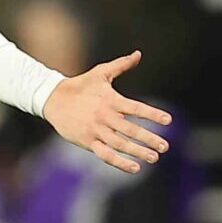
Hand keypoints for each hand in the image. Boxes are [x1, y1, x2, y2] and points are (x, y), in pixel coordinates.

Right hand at [43, 51, 173, 173]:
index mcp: (111, 100)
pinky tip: (135, 168)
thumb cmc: (80, 85)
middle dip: (149, 138)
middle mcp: (105, 116)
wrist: (53, 99)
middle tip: (165, 146)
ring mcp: (96, 130)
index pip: (136, 108)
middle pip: (130, 129)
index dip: (152, 114)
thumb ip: (121, 65)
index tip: (168, 121)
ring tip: (154, 158)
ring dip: (138, 152)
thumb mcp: (100, 72)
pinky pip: (105, 155)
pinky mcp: (87, 141)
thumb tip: (138, 54)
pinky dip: (120, 163)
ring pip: (120, 144)